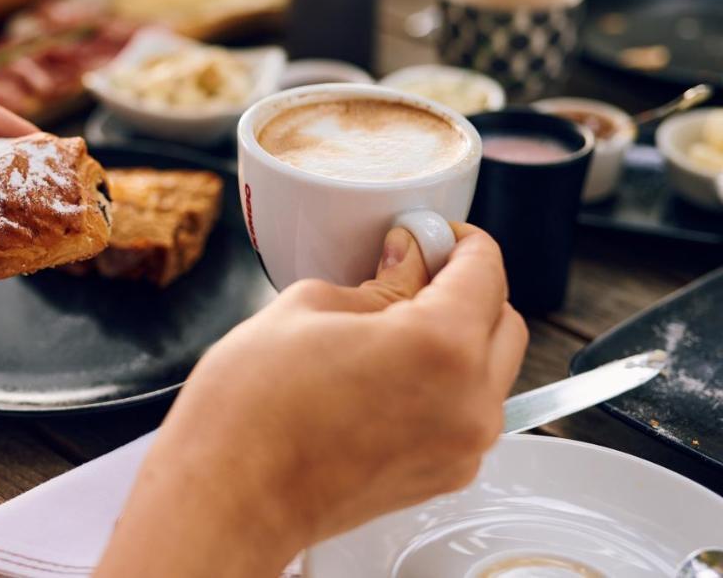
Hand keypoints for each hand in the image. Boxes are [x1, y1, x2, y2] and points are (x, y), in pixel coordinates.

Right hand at [97, 225, 526, 577]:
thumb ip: (378, 280)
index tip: (428, 234)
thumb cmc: (250, 410)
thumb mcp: (308, 307)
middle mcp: (469, 402)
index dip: (456, 240)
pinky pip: (466, 412)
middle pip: (503, 321)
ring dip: (458, 338)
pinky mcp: (442, 476)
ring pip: (490, 370)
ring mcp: (461, 447)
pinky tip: (386, 372)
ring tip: (391, 325)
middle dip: (466, 288)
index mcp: (442, 346)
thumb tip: (407, 260)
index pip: (486, 271)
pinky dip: (444, 383)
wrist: (228, 496)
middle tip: (410, 271)